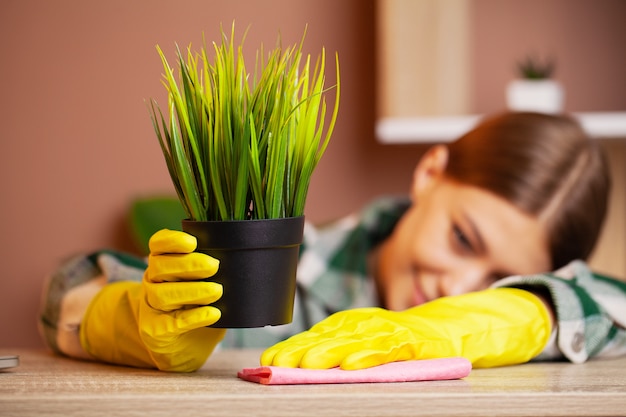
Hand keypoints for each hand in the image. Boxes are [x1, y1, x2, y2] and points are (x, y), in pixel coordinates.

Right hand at [80, 229, 224, 371]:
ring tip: (217, 291)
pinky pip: (171, 323)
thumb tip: (239, 257)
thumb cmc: (197, 304)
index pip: (158, 245)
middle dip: (188, 264)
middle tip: (214, 266)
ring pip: (163, 294)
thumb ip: (212, 267)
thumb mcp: (203, 280)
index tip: (192, 242)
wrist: (184, 345)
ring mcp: (151, 307)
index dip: (172, 241)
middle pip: (160, 267)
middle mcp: (153, 282)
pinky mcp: (155, 331)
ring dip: (192, 291)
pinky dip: (194, 317)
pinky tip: (212, 313)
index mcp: (162, 263)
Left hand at [261, 288, 550, 369]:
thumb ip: (348, 350)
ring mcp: (397, 330)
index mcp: (359, 325)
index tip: (267, 361)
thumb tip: (303, 362)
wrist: (467, 324)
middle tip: (276, 363)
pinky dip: (373, 355)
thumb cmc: (415, 339)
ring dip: (331, 351)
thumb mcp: (377, 345)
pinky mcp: (420, 340)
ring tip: (308, 364)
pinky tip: (353, 366)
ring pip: (359, 340)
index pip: (320, 336)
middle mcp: (374, 325)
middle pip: (332, 336)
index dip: (293, 347)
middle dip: (302, 349)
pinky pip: (394, 348)